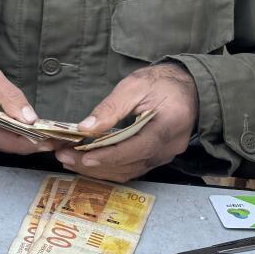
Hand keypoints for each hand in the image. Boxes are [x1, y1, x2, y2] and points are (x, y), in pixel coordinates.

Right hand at [0, 57, 57, 155]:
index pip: (3, 138)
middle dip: (32, 144)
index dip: (29, 143)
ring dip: (24, 141)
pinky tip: (28, 131)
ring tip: (48, 135)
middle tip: (57, 139)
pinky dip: (14, 137)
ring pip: (2, 144)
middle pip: (5, 145)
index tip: (52, 141)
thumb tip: (30, 119)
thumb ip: (9, 96)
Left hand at [54, 64, 197, 182]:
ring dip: (99, 170)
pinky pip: (133, 168)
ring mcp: (165, 156)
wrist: (189, 88)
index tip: (83, 156)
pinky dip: (110, 168)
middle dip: (95, 165)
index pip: (136, 148)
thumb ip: (111, 108)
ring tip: (70, 160)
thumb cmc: (162, 83)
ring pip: (130, 171)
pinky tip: (89, 163)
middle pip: (130, 164)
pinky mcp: (158, 158)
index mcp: (168, 125)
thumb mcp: (135, 86)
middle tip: (65, 157)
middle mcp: (169, 147)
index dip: (109, 155)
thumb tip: (85, 128)